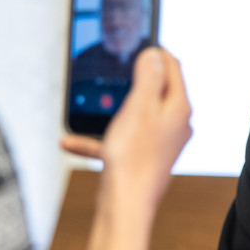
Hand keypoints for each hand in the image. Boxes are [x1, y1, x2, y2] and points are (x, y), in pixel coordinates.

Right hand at [61, 47, 191, 205]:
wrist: (125, 207)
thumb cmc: (132, 159)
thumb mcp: (138, 107)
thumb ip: (148, 77)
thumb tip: (155, 54)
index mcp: (178, 108)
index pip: (173, 67)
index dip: (157, 51)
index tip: (141, 42)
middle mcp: (176, 124)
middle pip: (157, 89)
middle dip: (134, 78)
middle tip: (116, 66)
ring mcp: (161, 142)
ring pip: (136, 114)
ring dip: (112, 109)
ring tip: (93, 103)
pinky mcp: (145, 158)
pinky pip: (120, 140)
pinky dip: (100, 138)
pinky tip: (71, 140)